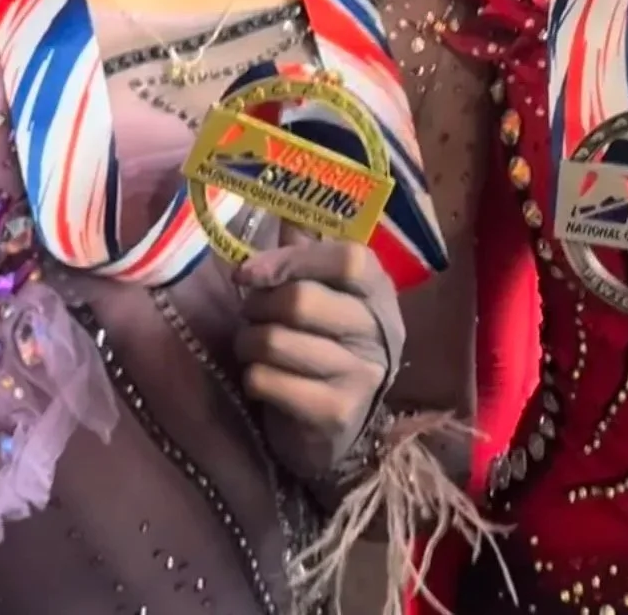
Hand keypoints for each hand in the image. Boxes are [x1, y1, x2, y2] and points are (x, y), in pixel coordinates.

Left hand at [233, 235, 403, 479]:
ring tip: (253, 347)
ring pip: (276, 342)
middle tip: (251, 315)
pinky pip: (268, 381)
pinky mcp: (336, 413)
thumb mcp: (324, 294)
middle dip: (258, 306)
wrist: (334, 431)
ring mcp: (362, 374)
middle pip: (301, 301)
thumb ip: (305, 250)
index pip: (347, 259)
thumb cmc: (324, 346)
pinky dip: (253, 378)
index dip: (291, 260)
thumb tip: (287, 197)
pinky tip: (263, 380)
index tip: (249, 272)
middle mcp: (379, 330)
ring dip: (248, 343)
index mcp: (378, 290)